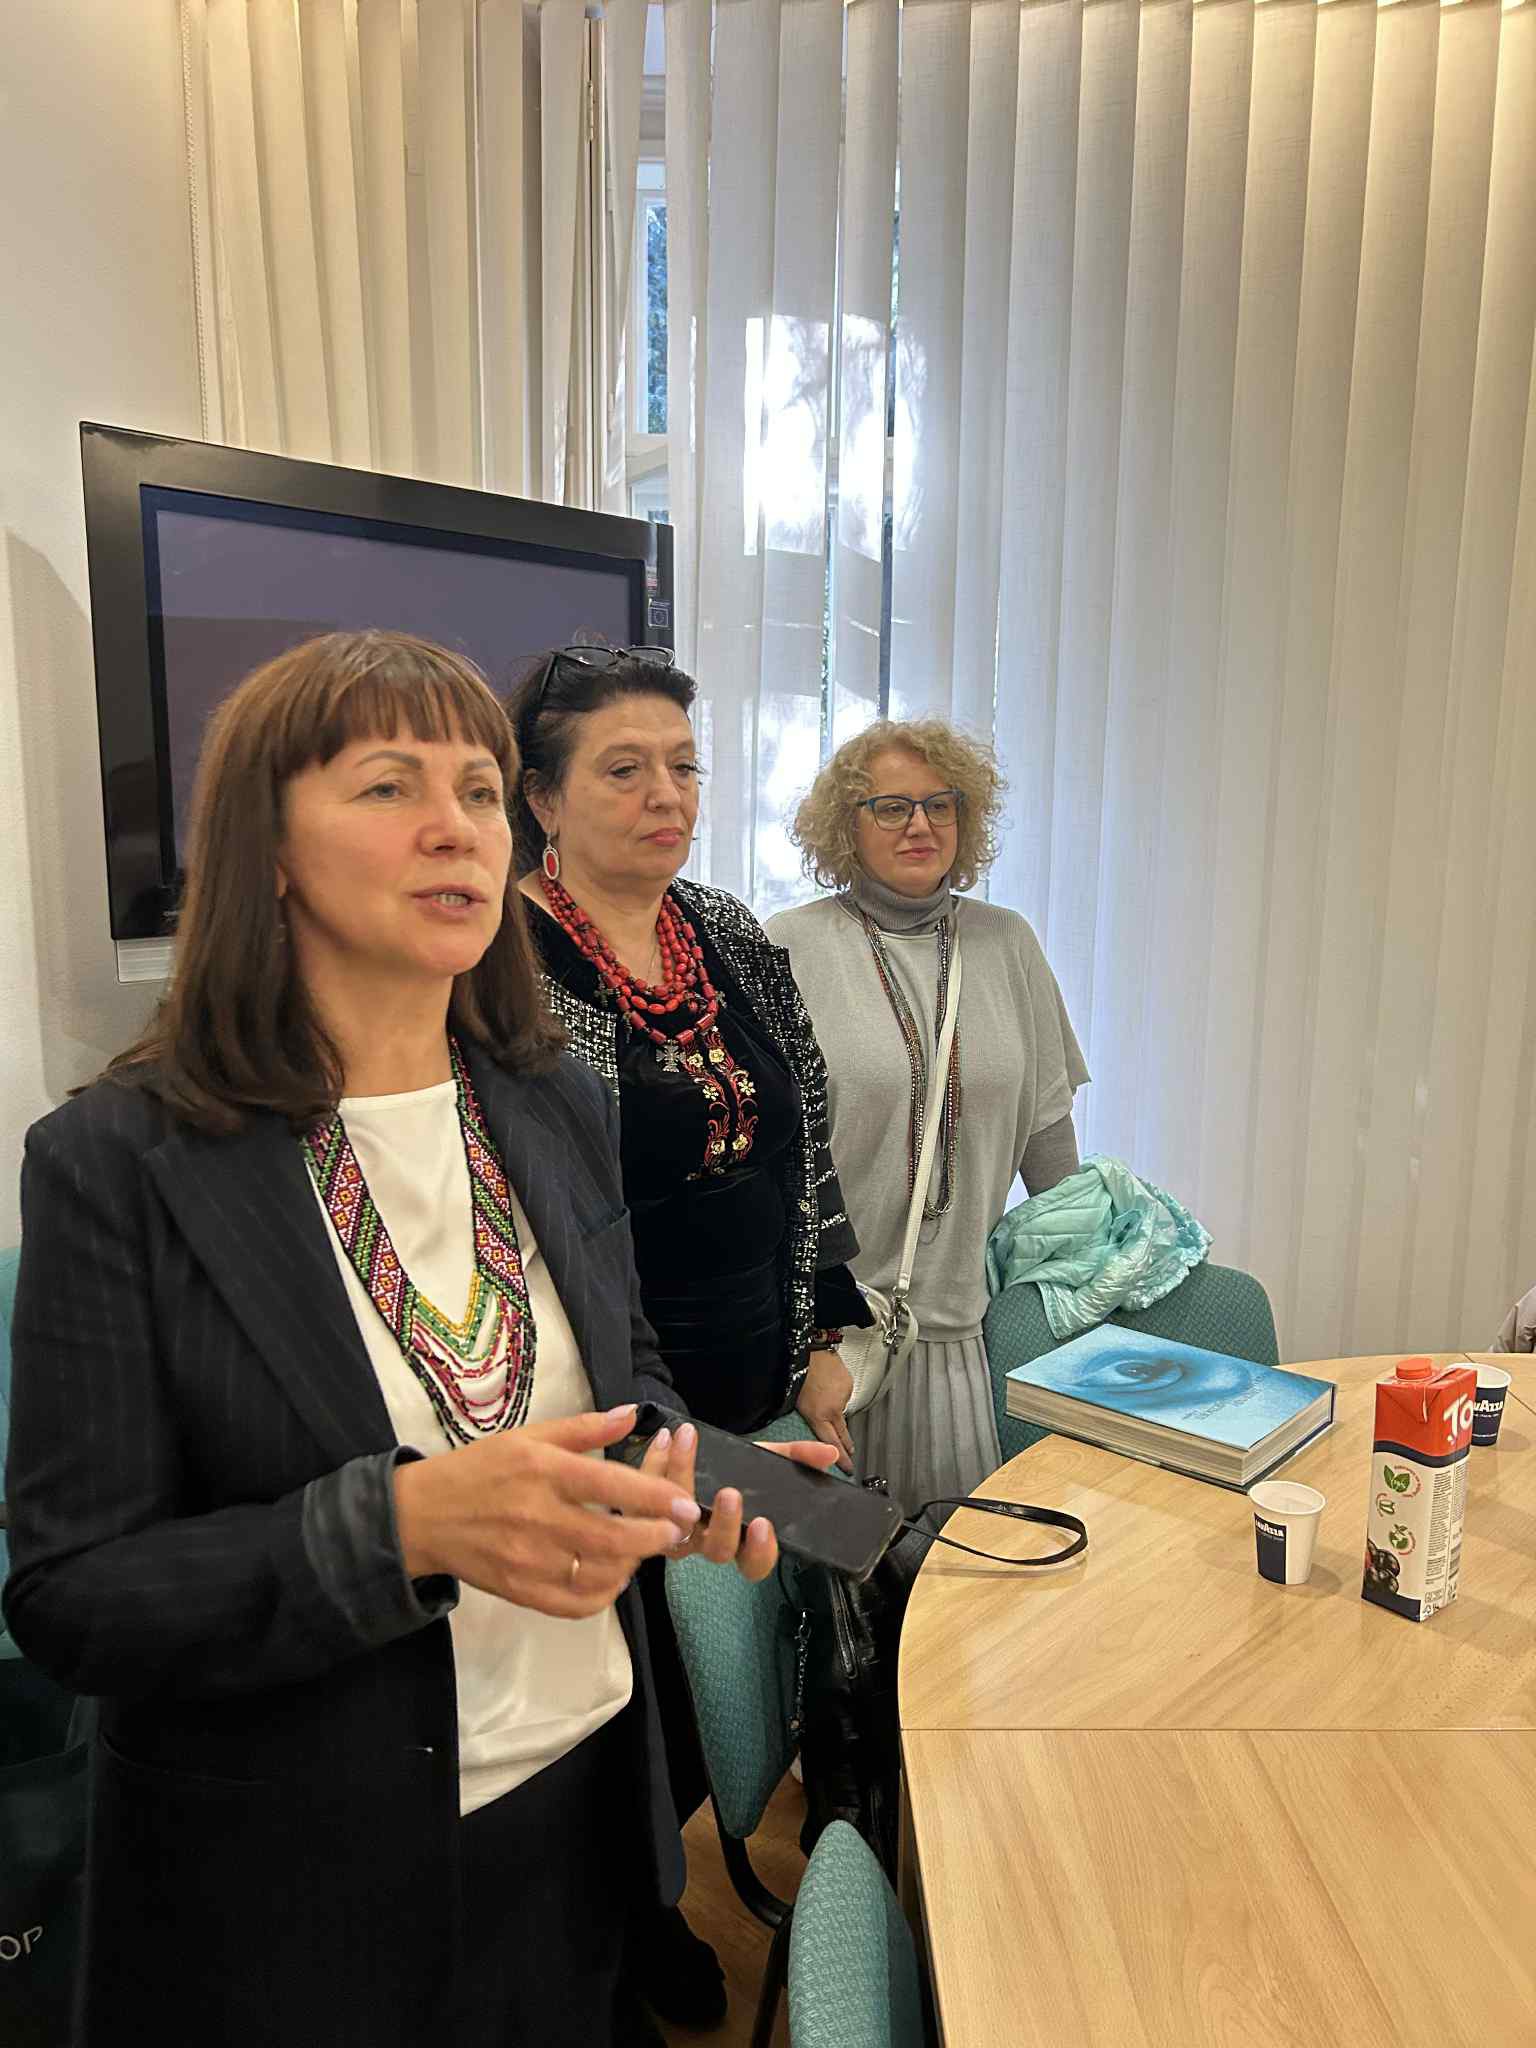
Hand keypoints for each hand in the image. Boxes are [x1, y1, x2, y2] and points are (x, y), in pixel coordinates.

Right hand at [392, 1404, 702, 1619]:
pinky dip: (604, 1594)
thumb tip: (632, 1414)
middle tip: (677, 1529)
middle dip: (655, 1536)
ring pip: (599, 1574)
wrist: (421, 1516)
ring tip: (642, 1547)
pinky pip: (576, 1604)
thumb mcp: (528, 1435)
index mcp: (543, 1471)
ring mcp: (529, 1561)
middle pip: (613, 1538)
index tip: (685, 1503)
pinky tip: (612, 1575)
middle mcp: (538, 1517)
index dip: (655, 1497)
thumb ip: (584, 1428)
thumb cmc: (480, 1469)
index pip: (611, 1486)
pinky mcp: (521, 1592)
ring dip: (632, 1563)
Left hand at [640, 1422, 840, 1582]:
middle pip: (716, 1551)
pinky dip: (655, 1462)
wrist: (691, 1452)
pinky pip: (645, 1495)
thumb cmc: (732, 1466)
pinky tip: (666, 1437)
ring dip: (681, 1478)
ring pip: (674, 1522)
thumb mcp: (767, 1460)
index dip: (760, 1552)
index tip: (765, 1524)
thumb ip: (798, 1458)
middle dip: (724, 1523)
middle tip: (729, 1492)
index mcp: (741, 1536)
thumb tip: (830, 1455)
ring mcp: (676, 1529)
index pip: (754, 1564)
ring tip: (688, 1442)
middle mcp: (708, 1539)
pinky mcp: (647, 1511)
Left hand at [796, 1348, 855, 1472]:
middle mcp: (833, 1408)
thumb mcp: (794, 1404)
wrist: (805, 1350)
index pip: (832, 1444)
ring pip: (841, 1411)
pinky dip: (837, 1393)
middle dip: (847, 1446)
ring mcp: (842, 1396)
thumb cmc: (793, 1374)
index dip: (842, 1459)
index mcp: (818, 1416)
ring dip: (835, 1410)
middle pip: (844, 1434)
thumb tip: (810, 1431)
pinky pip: (843, 1394)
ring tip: (824, 1399)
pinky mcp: (848, 1384)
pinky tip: (827, 1384)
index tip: (848, 1468)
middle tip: (851, 1454)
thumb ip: (807, 1421)